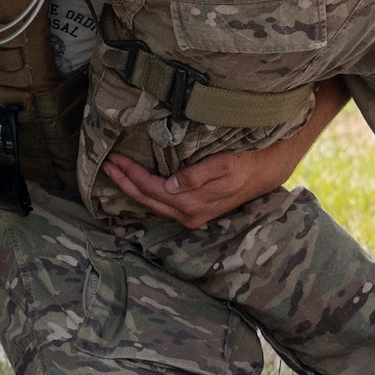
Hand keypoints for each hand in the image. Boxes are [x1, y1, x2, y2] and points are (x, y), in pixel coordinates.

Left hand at [101, 79, 348, 227]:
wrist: (270, 170)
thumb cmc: (249, 162)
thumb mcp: (225, 165)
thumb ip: (196, 176)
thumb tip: (170, 186)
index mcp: (193, 204)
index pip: (152, 189)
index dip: (130, 174)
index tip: (113, 159)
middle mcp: (189, 214)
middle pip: (147, 200)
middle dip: (124, 182)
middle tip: (105, 165)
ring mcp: (192, 215)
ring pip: (152, 204)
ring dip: (132, 188)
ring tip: (115, 173)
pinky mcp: (196, 210)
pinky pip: (163, 204)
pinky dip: (146, 192)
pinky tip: (138, 183)